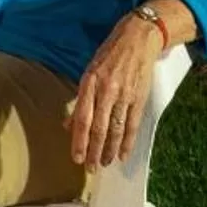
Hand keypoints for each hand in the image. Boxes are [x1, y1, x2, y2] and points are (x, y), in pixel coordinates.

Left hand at [69, 16, 162, 169]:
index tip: (77, 158)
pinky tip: (123, 154)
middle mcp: (106, 90)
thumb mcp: (89, 72)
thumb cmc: (109, 55)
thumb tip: (68, 125)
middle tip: (91, 168)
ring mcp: (124, 94)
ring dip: (110, 150)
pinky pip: (132, 124)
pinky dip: (127, 141)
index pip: (83, 119)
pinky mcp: (139, 97)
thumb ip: (80, 101)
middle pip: (99, 128)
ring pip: (116, 129)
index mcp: (90, 83)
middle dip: (94, 151)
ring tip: (105, 163)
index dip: (79, 141)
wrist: (138, 37)